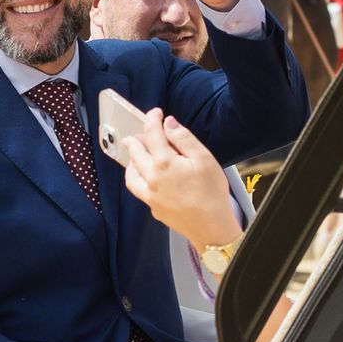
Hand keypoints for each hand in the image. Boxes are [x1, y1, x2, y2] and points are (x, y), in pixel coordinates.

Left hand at [121, 110, 241, 250]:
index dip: (152, 119)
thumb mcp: (204, 158)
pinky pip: (138, 190)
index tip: (155, 113)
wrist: (212, 228)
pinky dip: (136, 179)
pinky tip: (144, 177)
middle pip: (135, 153)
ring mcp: (150, 195)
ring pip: (130, 174)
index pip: (152, 134)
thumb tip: (169, 124)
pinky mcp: (153, 208)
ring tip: (135, 154)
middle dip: (135, 139)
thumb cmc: (212, 194)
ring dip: (131, 161)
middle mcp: (152, 178)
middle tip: (137, 133)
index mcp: (164, 163)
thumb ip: (184, 138)